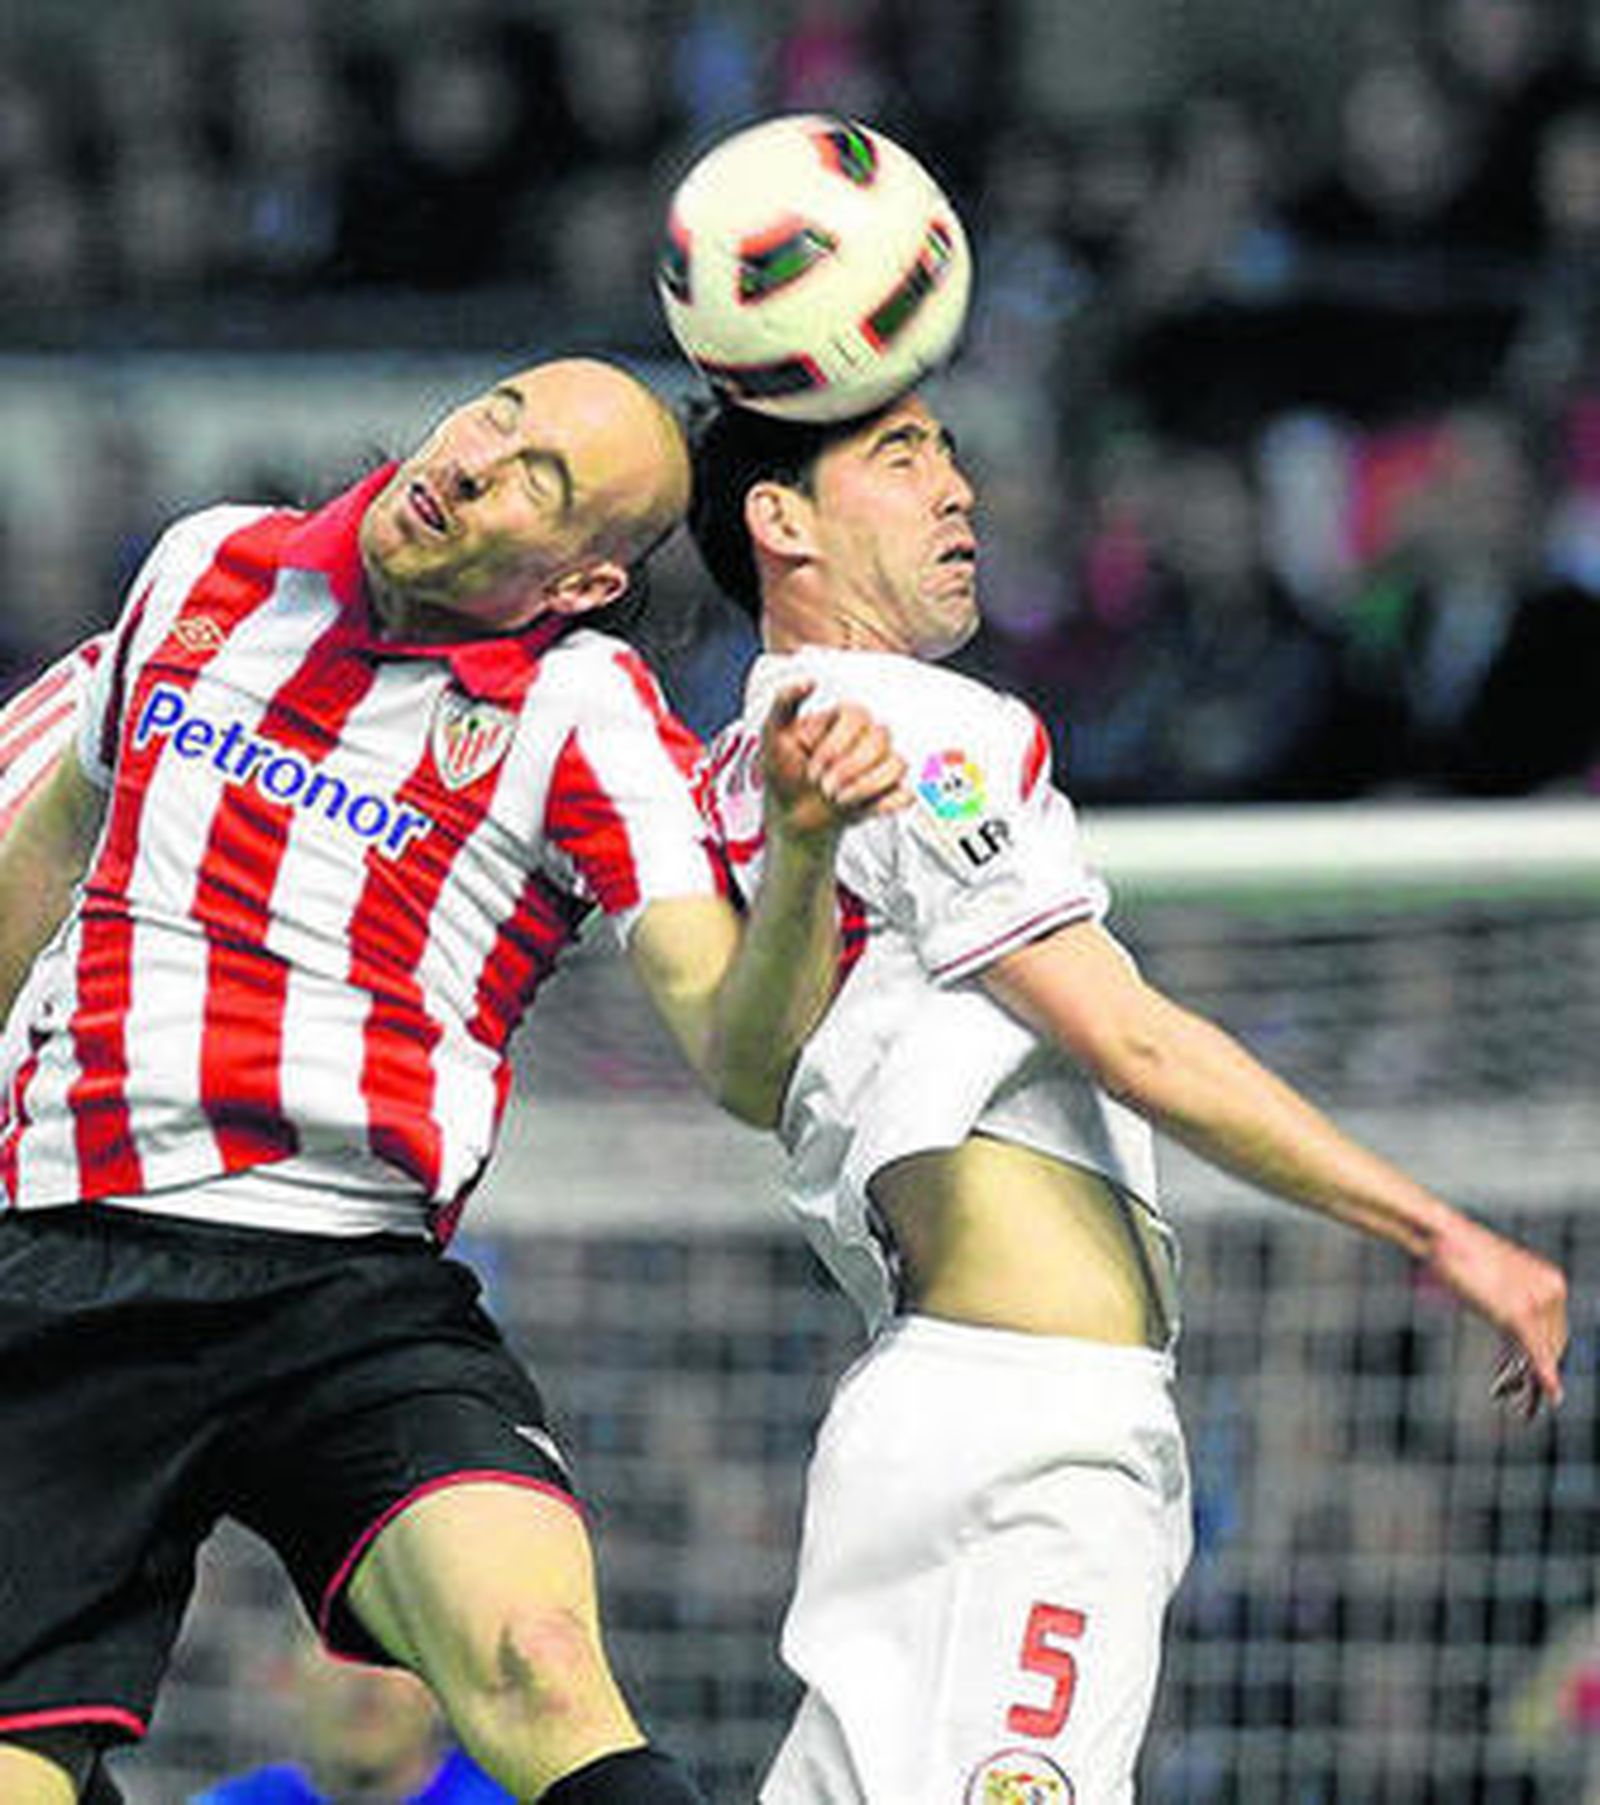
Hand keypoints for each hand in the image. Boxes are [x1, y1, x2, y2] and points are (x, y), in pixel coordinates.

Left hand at [761, 682, 909, 840]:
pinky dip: (885, 804)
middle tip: (822, 787)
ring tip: (837, 799)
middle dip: (848, 769)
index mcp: (845, 719)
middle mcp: (868, 737)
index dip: (835, 745)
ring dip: (864, 787)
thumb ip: (784, 701)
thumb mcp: (772, 735)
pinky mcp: (889, 792)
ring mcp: (881, 765)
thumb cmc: (782, 772)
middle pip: (882, 738)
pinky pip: (906, 794)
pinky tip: (858, 809)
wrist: (790, 814)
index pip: (858, 716)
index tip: (811, 768)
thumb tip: (810, 681)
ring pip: (897, 764)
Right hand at [1427, 1214, 1567, 1419]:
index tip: (1535, 1380)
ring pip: (1545, 1352)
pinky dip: (1545, 1376)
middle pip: (1554, 1343)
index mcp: (1551, 1279)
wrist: (1442, 1237)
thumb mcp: (1493, 1276)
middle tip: (1525, 1401)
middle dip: (1540, 1373)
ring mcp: (1536, 1301)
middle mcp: (1551, 1290)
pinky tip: (1550, 1394)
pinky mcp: (1518, 1314)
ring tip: (1525, 1406)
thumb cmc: (1460, 1253)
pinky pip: (1536, 1352)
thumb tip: (1513, 1329)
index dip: (1546, 1357)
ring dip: (1536, 1381)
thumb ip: (1510, 1297)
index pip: (1557, 1329)